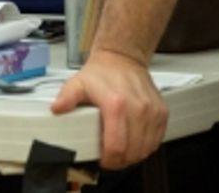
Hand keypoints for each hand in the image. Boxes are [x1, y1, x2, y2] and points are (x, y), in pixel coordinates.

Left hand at [50, 48, 166, 168]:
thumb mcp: (77, 83)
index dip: (109, 160)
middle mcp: (137, 109)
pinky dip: (147, 147)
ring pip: (146, 149)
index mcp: (116, 104)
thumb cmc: (101, 73)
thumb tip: (57, 109)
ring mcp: (152, 111)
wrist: (122, 58)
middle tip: (111, 158)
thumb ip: (66, 98)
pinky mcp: (161, 112)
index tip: (103, 160)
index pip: (117, 146)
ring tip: (122, 152)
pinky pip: (157, 140)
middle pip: (133, 152)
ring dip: (134, 156)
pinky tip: (135, 144)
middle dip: (120, 161)